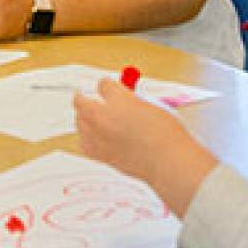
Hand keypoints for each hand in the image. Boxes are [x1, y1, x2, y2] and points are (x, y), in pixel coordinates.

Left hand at [73, 78, 215, 215]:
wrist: (168, 163)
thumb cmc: (167, 135)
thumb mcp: (152, 106)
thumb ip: (133, 100)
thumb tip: (124, 98)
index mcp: (118, 100)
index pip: (103, 85)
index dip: (107, 84)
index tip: (107, 85)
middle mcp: (103, 117)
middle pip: (81, 101)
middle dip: (84, 97)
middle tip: (85, 96)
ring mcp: (99, 137)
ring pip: (79, 121)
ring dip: (83, 116)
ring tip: (88, 116)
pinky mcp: (100, 154)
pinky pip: (83, 142)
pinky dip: (85, 137)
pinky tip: (91, 136)